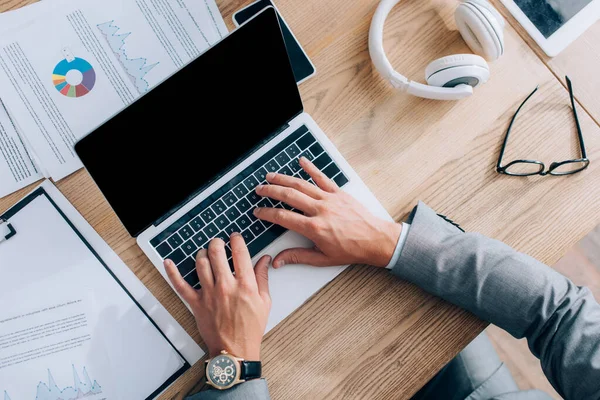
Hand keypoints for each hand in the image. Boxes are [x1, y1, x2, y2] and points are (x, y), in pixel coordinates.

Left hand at [164, 233, 270, 359]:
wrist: (234, 350)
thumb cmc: (250, 328)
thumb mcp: (264, 302)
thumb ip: (263, 278)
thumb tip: (264, 260)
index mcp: (245, 285)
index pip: (240, 253)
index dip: (237, 240)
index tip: (235, 238)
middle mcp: (226, 286)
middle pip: (217, 253)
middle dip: (217, 243)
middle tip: (218, 242)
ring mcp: (209, 294)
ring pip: (200, 264)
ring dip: (202, 253)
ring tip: (205, 252)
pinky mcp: (196, 303)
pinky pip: (180, 285)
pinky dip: (172, 273)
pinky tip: (168, 262)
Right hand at [253, 157, 401, 267]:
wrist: (376, 240)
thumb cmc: (352, 250)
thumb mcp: (322, 258)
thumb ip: (298, 257)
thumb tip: (278, 261)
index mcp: (314, 228)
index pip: (283, 217)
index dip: (267, 213)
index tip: (258, 212)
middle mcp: (320, 210)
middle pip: (289, 196)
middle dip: (271, 191)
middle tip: (259, 190)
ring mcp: (330, 199)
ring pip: (302, 185)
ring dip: (284, 179)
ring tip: (271, 177)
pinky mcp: (339, 193)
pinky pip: (322, 178)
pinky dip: (311, 168)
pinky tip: (302, 161)